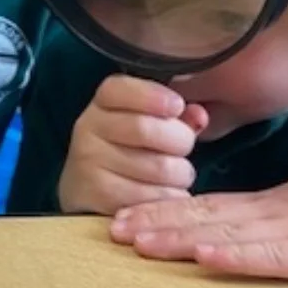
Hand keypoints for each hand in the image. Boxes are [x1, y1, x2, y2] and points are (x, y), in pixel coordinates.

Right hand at [58, 75, 207, 214]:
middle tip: (182, 150)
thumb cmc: (128, 152)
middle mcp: (88, 129)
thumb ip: (176, 117)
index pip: (118, 89)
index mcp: (101, 105)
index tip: (177, 106)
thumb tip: (199, 116)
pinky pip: (153, 197)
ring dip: (179, 176)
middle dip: (180, 141)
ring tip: (173, 177)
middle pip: (146, 129)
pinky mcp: (99, 195)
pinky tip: (163, 195)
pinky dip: (169, 198)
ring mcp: (89, 163)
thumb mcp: (148, 125)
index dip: (151, 95)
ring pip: (158, 167)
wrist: (90, 194)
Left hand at [109, 170, 287, 284]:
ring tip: (141, 243)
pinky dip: (236, 257)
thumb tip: (197, 236)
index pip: (196, 209)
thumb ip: (242, 223)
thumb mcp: (281, 217)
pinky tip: (206, 258)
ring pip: (223, 234)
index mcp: (253, 209)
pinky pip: (270, 256)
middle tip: (112, 231)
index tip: (119, 220)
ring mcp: (286, 234)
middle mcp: (260, 217)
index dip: (157, 212)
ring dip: (179, 238)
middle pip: (199, 218)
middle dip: (153, 223)